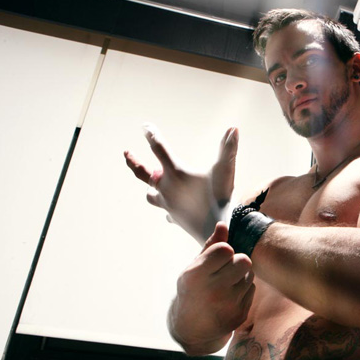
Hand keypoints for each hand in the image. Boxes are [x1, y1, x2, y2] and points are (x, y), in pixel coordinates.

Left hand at [123, 124, 238, 241]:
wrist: (218, 232)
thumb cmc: (221, 199)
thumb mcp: (226, 171)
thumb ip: (228, 149)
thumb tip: (234, 128)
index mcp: (176, 173)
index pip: (159, 148)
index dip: (152, 135)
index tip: (145, 127)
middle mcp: (167, 188)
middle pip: (143, 173)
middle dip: (134, 162)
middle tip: (126, 153)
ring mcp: (168, 205)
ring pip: (150, 195)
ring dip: (151, 188)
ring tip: (153, 186)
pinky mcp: (175, 218)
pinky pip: (166, 213)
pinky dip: (168, 209)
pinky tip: (172, 211)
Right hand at [168, 222, 255, 355]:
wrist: (191, 327)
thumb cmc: (192, 290)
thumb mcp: (193, 267)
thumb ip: (210, 246)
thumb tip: (223, 224)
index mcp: (195, 276)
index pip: (226, 249)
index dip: (223, 251)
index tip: (216, 259)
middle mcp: (212, 291)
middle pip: (244, 261)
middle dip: (236, 261)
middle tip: (224, 270)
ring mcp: (228, 305)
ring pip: (250, 274)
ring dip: (240, 275)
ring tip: (225, 284)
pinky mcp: (239, 315)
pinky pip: (252, 289)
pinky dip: (243, 289)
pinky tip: (229, 296)